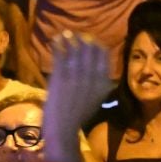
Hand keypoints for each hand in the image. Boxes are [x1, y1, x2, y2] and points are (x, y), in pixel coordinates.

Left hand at [43, 33, 113, 151]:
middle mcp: (92, 77)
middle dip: (84, 40)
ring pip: (75, 50)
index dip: (97, 47)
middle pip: (90, 51)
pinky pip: (60, 55)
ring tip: (66, 33)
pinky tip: (56, 39)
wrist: (63, 128)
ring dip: (70, 39)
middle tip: (78, 35)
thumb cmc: (78, 117)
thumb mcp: (96, 102)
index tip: (92, 41)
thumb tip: (105, 78)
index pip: (104, 58)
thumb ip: (100, 87)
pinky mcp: (60, 76)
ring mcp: (76, 75)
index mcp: (103, 84)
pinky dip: (58, 45)